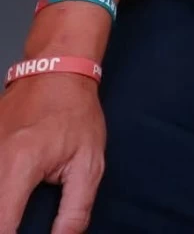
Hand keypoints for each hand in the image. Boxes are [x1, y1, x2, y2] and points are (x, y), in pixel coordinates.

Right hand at [0, 73, 105, 233]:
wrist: (56, 70)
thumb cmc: (76, 114)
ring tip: (15, 216)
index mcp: (19, 165)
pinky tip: (8, 202)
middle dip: (4, 226)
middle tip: (22, 227)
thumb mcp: (89, 163)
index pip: (2, 225)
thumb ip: (75, 210)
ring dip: (1, 212)